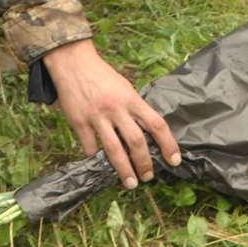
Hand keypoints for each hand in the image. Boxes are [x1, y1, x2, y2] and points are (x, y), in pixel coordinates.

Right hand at [43, 39, 180, 187]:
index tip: (174, 160)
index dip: (168, 144)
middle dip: (144, 163)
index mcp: (131, 99)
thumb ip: (134, 108)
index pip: (156, 124)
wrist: (73, 63)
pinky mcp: (79, 122)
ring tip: (130, 183)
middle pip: (136, 141)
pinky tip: (99, 162)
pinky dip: (95, 157)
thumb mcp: (124, 87)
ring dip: (124, 169)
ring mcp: (97, 116)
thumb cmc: (102, 76)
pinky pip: (89, 146)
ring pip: (114, 149)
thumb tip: (147, 133)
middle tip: (148, 177)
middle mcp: (116, 108)